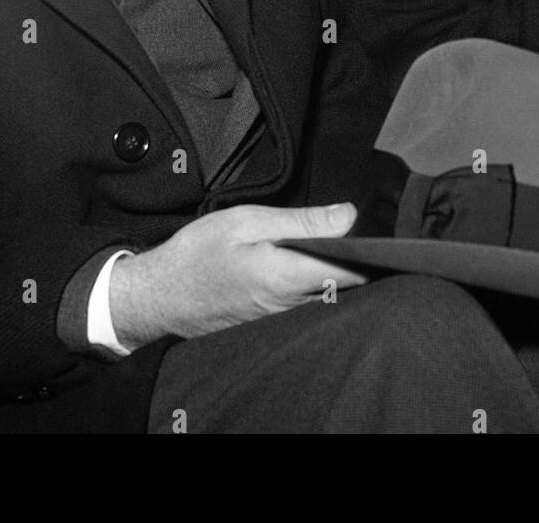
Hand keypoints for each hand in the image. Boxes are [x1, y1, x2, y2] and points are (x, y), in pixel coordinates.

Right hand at [109, 203, 367, 349]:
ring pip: (327, 296)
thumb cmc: (198, 254)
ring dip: (334, 273)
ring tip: (332, 245)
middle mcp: (292, 306)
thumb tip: (349, 216)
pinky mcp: (272, 322)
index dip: (374, 254)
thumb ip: (301, 222)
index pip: (353, 274)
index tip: (380, 234)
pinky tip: (306, 265)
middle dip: (357, 262)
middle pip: (345, 286)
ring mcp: (282, 318)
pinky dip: (314, 285)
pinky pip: (307, 303)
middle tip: (356, 232)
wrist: (158, 297)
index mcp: (288, 278)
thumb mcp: (247, 222)